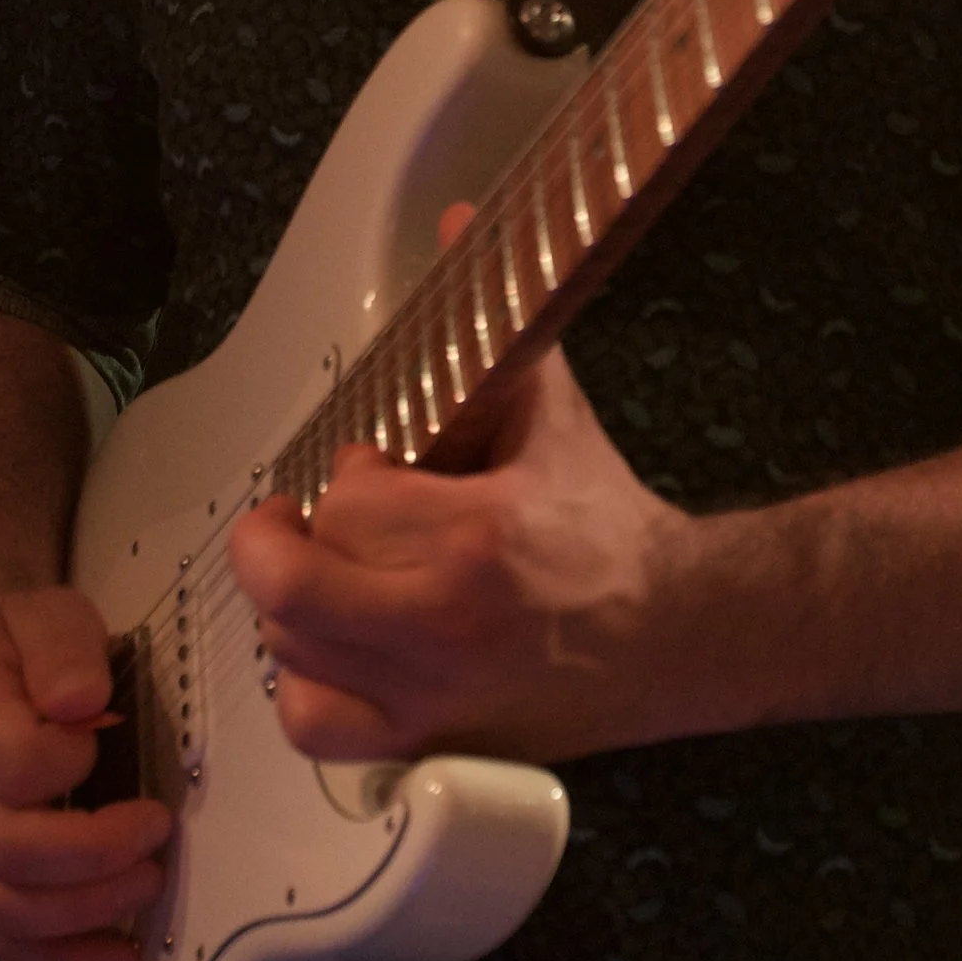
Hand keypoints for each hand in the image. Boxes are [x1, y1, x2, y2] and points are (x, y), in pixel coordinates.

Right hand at [0, 584, 170, 960]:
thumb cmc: (18, 639)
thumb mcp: (46, 613)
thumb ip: (63, 649)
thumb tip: (82, 703)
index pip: (13, 766)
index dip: (70, 764)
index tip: (108, 737)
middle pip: (8, 850)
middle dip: (96, 854)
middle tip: (156, 832)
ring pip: (1, 906)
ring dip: (83, 912)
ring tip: (147, 888)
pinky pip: (2, 935)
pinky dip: (60, 957)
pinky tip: (118, 956)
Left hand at [228, 345, 684, 765]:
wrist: (676, 635)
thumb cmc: (608, 528)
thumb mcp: (554, 414)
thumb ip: (494, 326)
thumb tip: (454, 219)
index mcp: (477, 536)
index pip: (348, 502)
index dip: (349, 477)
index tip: (377, 469)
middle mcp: (445, 625)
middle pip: (294, 586)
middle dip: (285, 542)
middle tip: (307, 521)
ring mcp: (433, 695)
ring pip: (293, 652)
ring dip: (293, 608)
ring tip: (331, 577)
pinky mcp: (431, 742)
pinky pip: (317, 728)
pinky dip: (304, 689)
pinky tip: (332, 650)